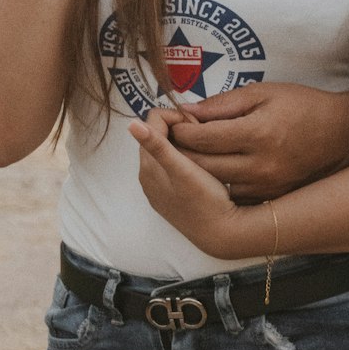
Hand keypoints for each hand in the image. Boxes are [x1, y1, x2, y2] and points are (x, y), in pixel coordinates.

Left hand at [129, 110, 266, 258]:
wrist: (218, 232)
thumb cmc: (204, 198)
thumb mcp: (182, 169)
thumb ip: (157, 145)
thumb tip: (130, 124)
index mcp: (148, 164)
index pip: (154, 120)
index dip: (176, 117)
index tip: (196, 125)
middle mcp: (146, 174)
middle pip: (158, 133)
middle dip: (178, 129)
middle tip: (201, 137)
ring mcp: (156, 186)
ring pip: (164, 149)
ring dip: (181, 143)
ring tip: (202, 150)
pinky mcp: (166, 195)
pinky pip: (169, 166)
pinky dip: (181, 159)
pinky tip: (198, 166)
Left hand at [167, 83, 348, 200]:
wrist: (342, 133)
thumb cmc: (301, 105)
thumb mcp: (263, 92)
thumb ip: (223, 103)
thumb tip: (187, 112)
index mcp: (257, 133)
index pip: (202, 137)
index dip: (180, 130)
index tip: (173, 122)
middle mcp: (261, 165)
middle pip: (202, 165)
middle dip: (180, 152)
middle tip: (172, 139)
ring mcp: (266, 186)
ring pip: (214, 184)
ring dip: (196, 170)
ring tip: (192, 152)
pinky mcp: (271, 197)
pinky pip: (233, 194)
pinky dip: (218, 183)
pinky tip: (215, 169)